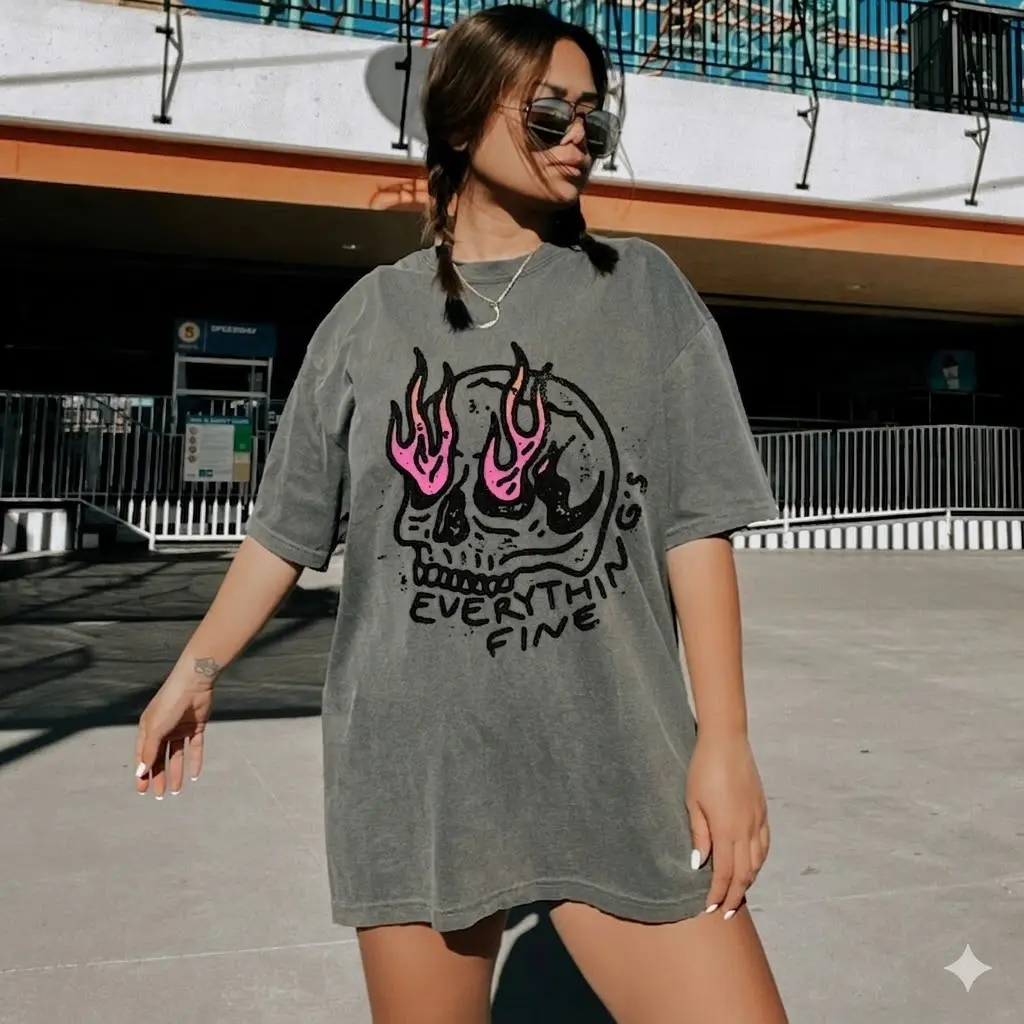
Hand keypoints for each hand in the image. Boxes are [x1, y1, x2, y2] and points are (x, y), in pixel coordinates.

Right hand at [133, 670, 214, 798]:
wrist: (194, 684)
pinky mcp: (196, 727)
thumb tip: (140, 772)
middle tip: (160, 795)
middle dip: (159, 776)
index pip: (144, 755)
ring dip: (176, 772)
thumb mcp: (155, 728)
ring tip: (175, 790)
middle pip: (160, 758)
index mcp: (148, 729)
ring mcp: (179, 729)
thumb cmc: (169, 703)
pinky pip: (194, 747)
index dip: (142, 773)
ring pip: (176, 755)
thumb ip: (149, 751)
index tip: (142, 790)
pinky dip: (195, 760)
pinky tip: (195, 775)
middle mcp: (163, 730)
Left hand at [686, 730, 769, 918]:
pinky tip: (751, 866)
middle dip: (735, 896)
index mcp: (727, 830)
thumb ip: (698, 834)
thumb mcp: (692, 801)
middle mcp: (747, 829)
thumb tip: (699, 864)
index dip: (719, 894)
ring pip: (757, 862)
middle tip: (726, 913)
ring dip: (748, 881)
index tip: (711, 909)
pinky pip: (764, 845)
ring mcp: (758, 820)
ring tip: (737, 894)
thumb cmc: (702, 768)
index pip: (724, 873)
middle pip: (745, 874)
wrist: (726, 741)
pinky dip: (759, 862)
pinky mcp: (762, 810)